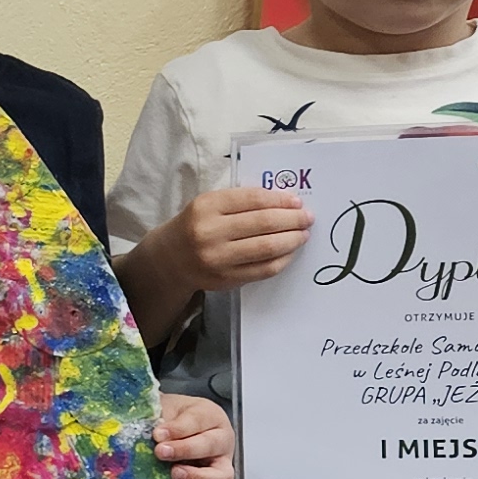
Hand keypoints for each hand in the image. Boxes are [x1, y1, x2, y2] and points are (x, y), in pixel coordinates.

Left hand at [152, 394, 236, 478]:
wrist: (171, 426)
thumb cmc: (172, 415)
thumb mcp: (166, 407)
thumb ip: (159, 418)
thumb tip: (146, 431)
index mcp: (210, 416)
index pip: (197, 421)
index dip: (178, 429)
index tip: (158, 433)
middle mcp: (220, 441)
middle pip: (210, 446)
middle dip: (186, 450)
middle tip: (161, 452)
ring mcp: (216, 466)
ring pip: (218, 475)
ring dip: (195, 477)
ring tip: (173, 474)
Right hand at [170, 187, 314, 289]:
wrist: (171, 259)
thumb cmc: (196, 226)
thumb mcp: (209, 205)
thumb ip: (242, 201)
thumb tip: (286, 204)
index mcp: (206, 207)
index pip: (253, 200)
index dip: (280, 200)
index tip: (297, 202)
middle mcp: (210, 232)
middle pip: (264, 223)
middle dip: (292, 220)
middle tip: (307, 218)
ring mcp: (218, 258)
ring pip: (267, 247)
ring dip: (292, 239)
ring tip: (302, 234)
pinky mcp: (227, 279)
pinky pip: (264, 269)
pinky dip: (283, 259)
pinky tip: (289, 251)